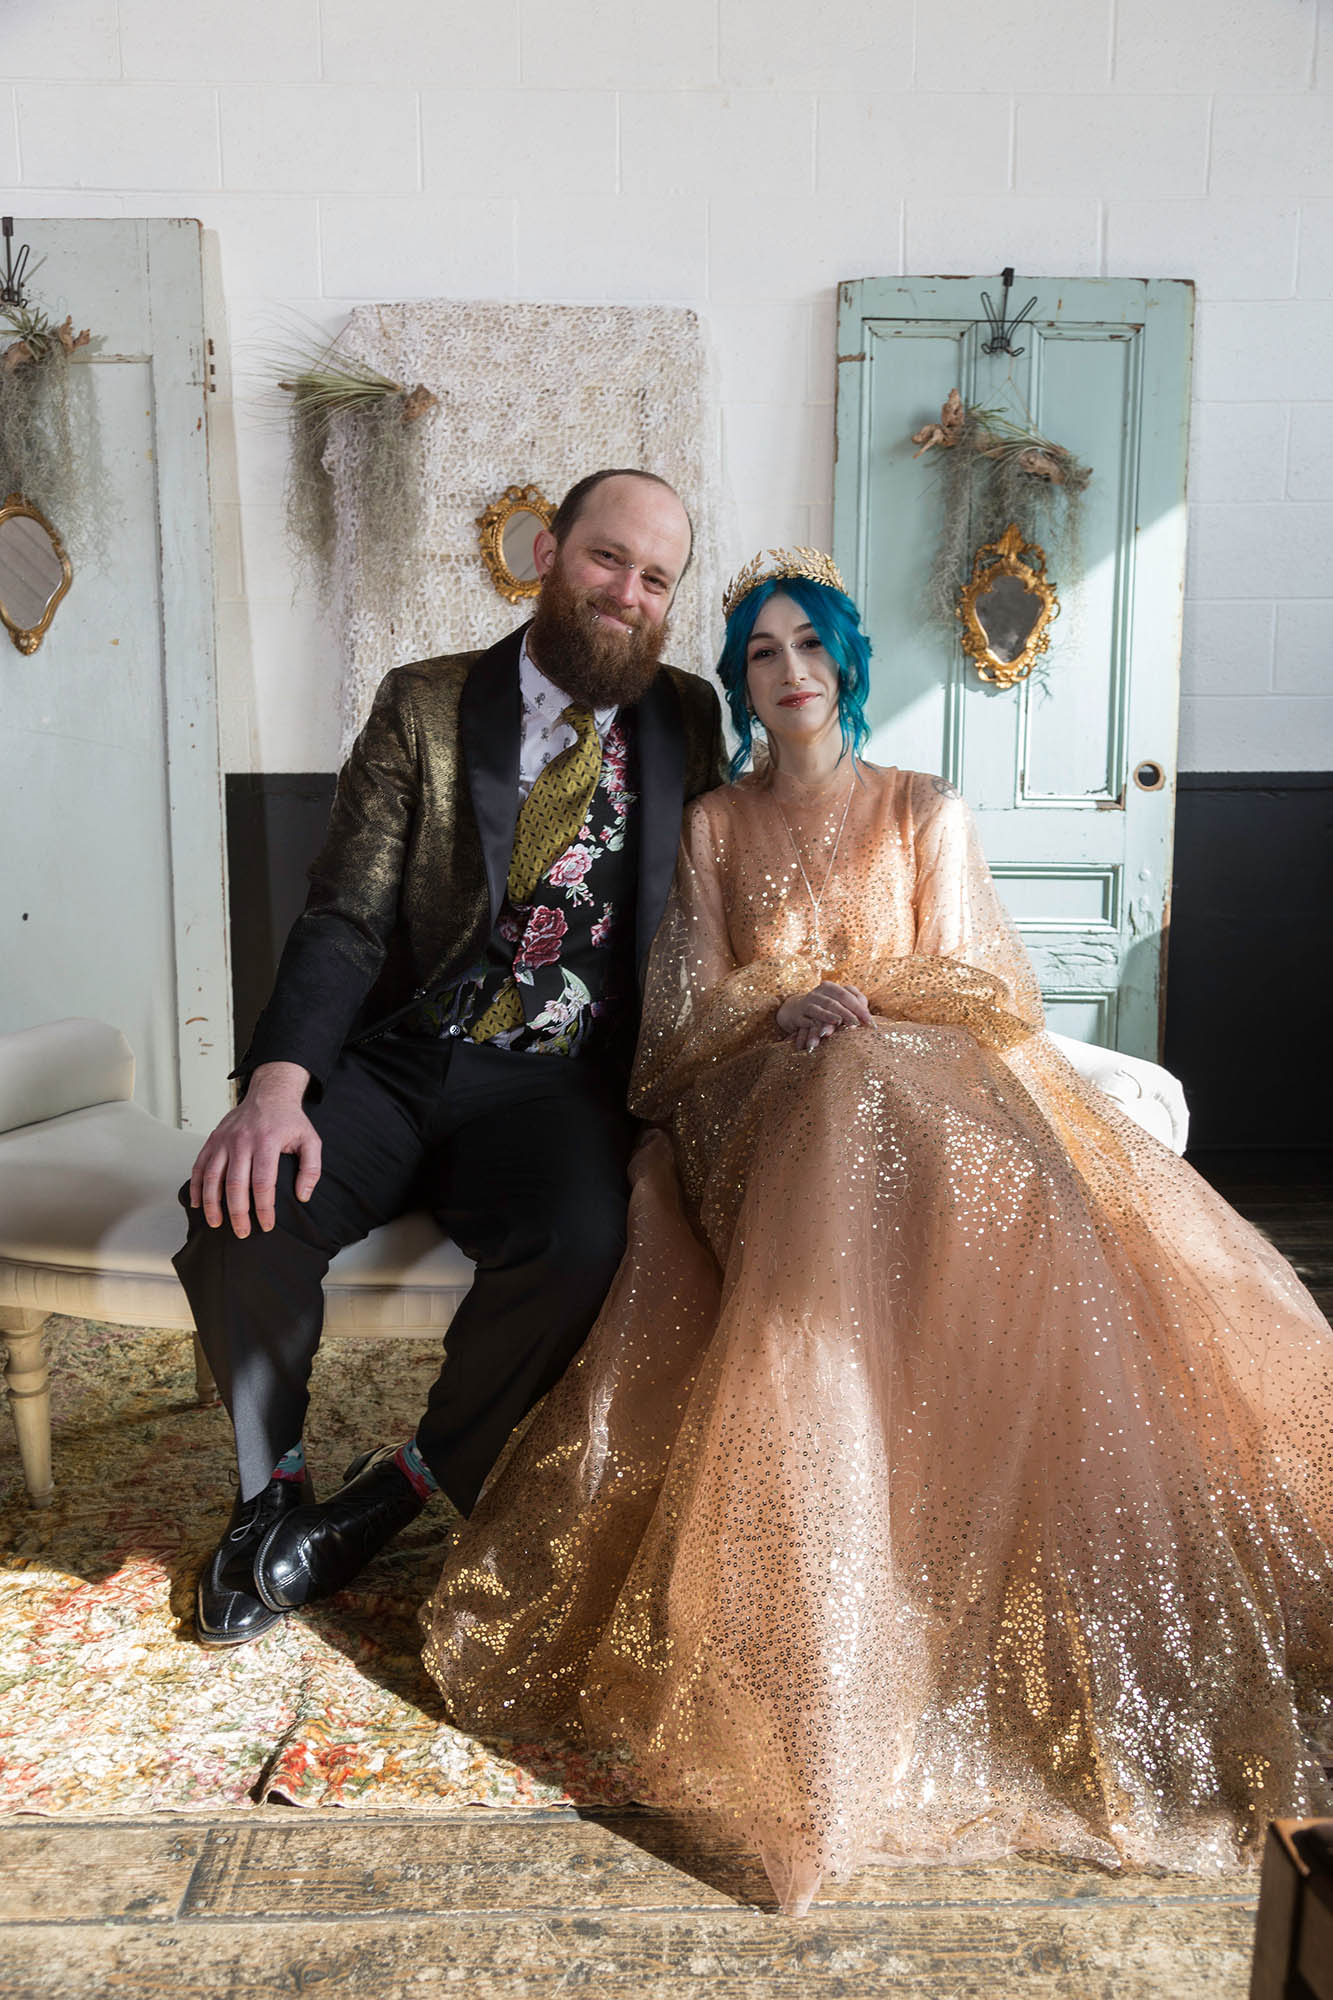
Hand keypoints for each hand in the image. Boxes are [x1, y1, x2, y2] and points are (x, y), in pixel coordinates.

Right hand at [188, 1062, 318, 1236]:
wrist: (269, 1094)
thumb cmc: (289, 1120)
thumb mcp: (310, 1140)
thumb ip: (311, 1169)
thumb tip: (302, 1195)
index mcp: (268, 1141)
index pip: (263, 1182)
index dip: (264, 1208)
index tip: (267, 1225)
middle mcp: (242, 1140)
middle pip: (235, 1184)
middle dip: (237, 1213)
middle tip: (242, 1232)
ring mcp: (224, 1139)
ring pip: (212, 1176)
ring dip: (212, 1203)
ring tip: (216, 1223)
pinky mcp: (213, 1139)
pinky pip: (199, 1165)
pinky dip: (195, 1185)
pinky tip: (196, 1203)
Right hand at [775, 982, 873, 1054]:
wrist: (795, 1010)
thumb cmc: (824, 1009)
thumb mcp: (839, 1005)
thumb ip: (854, 1008)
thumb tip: (869, 1019)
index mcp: (830, 988)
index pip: (846, 995)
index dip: (858, 1007)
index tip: (870, 1022)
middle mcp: (817, 993)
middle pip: (833, 1002)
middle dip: (846, 1014)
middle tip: (856, 1024)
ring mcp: (806, 1004)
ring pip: (817, 1009)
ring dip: (828, 1017)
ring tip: (837, 1022)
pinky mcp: (796, 1016)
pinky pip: (804, 1020)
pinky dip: (811, 1025)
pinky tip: (819, 1032)